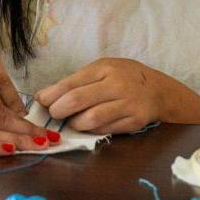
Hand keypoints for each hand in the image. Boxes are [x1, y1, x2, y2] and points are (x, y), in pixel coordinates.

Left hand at [35, 57, 187, 133]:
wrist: (157, 90)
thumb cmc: (123, 77)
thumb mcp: (102, 70)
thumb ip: (77, 81)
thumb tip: (45, 96)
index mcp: (104, 69)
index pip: (71, 83)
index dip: (52, 95)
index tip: (42, 101)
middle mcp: (116, 85)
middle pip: (77, 100)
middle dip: (59, 110)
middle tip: (54, 114)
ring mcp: (127, 104)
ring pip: (91, 119)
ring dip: (75, 124)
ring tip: (72, 122)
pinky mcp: (134, 121)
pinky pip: (105, 130)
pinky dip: (92, 130)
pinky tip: (88, 127)